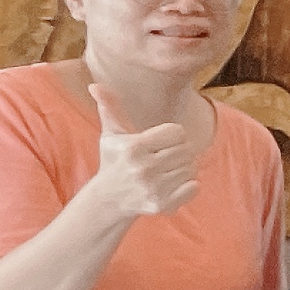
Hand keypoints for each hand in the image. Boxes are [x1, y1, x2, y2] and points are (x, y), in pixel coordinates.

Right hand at [88, 83, 200, 220]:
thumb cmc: (114, 160)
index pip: (178, 132)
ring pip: (192, 168)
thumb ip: (109, 107)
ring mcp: (153, 189)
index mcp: (133, 148)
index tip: (160, 141)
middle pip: (187, 150)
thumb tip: (94, 85)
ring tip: (166, 170)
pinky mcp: (162, 205)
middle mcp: (143, 169)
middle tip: (164, 156)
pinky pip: (195, 187)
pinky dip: (188, 185)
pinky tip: (171, 184)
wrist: (109, 199)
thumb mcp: (111, 134)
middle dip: (179, 151)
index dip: (172, 135)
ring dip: (184, 168)